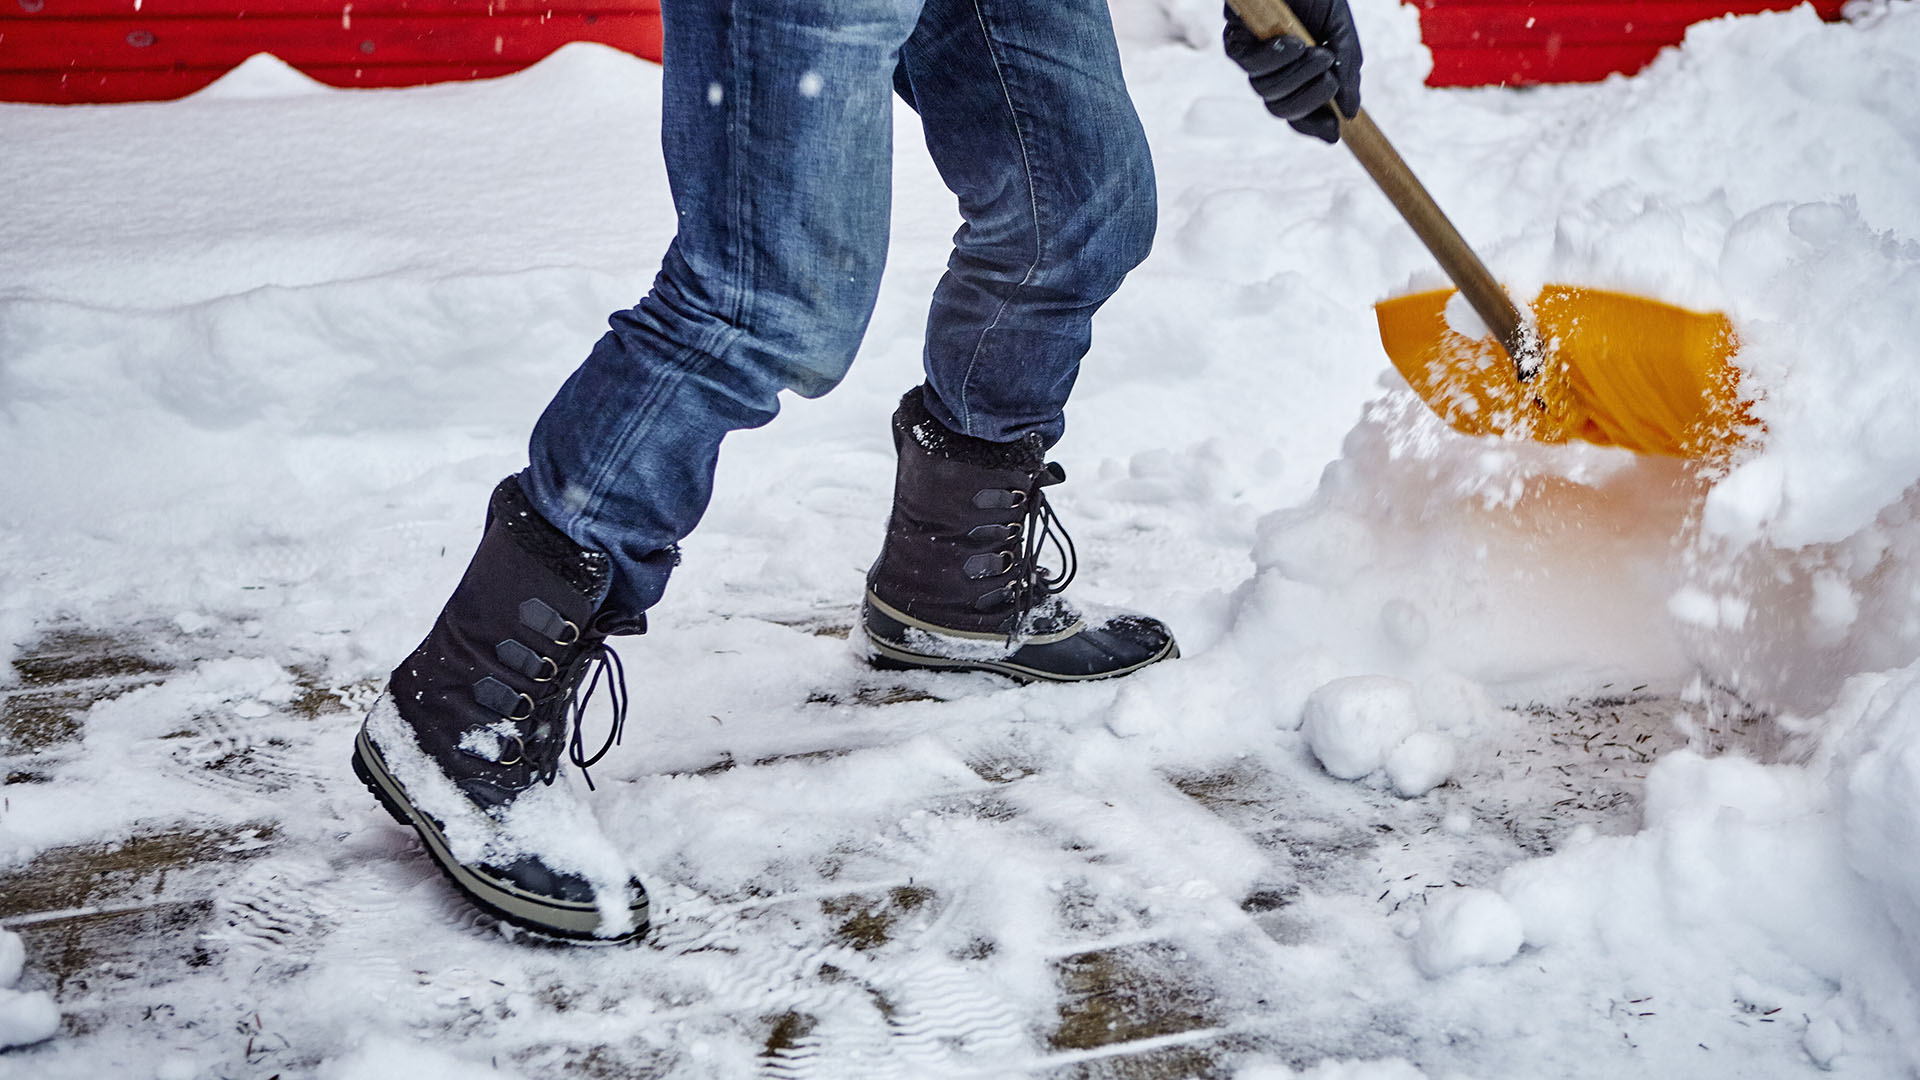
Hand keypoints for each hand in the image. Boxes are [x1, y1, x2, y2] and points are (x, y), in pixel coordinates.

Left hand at [1223, 0, 1362, 143]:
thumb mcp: (1340, 32)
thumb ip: (1347, 71)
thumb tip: (1351, 113)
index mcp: (1300, 72)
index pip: (1301, 112)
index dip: (1315, 126)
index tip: (1334, 133)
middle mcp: (1274, 69)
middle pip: (1280, 108)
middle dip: (1308, 101)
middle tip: (1331, 80)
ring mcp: (1253, 55)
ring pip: (1265, 90)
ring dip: (1296, 77)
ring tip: (1318, 53)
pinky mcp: (1235, 37)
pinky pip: (1247, 64)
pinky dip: (1272, 58)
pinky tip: (1291, 43)